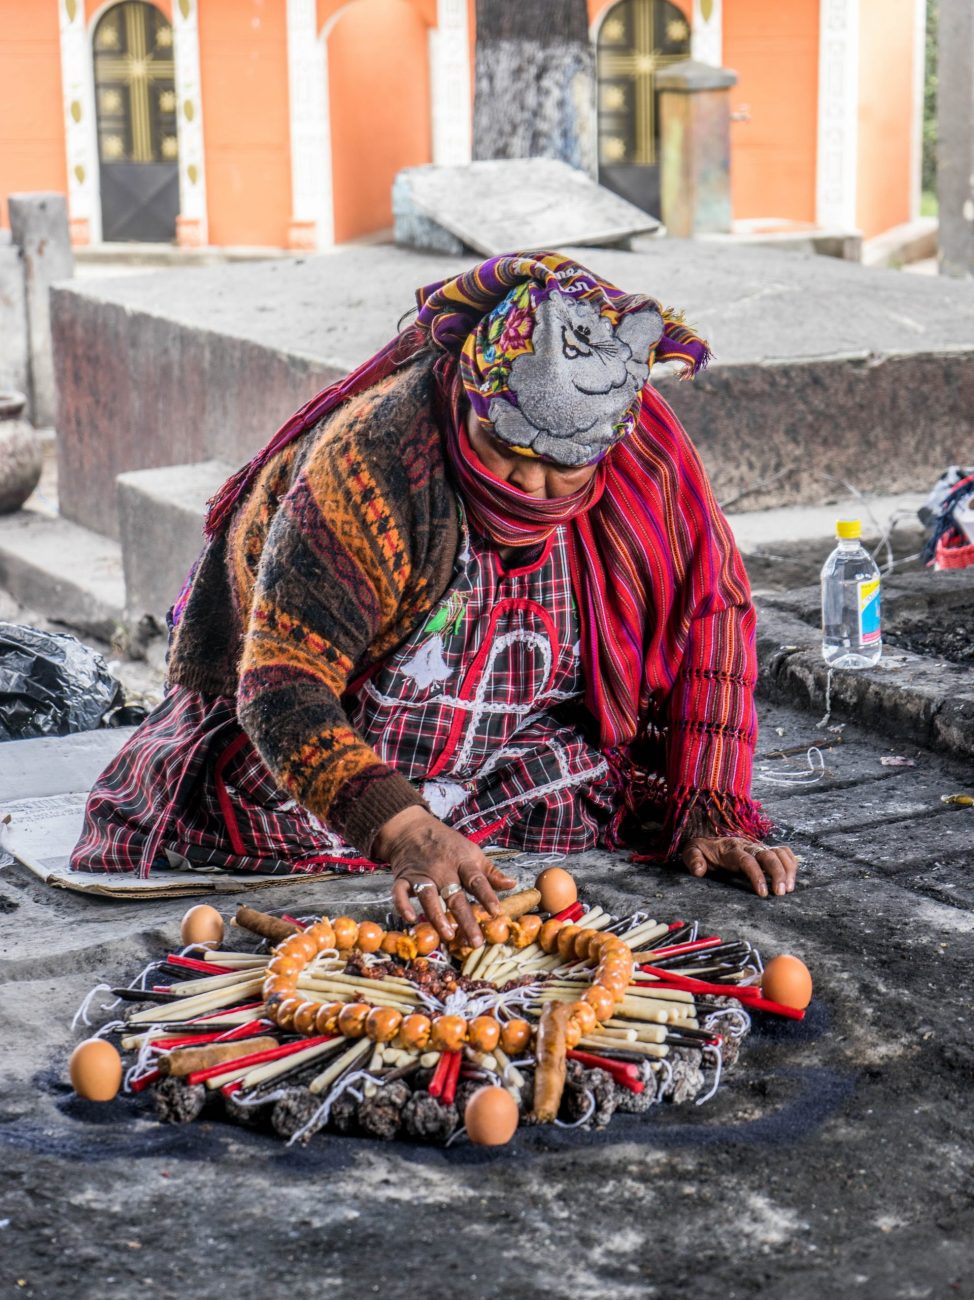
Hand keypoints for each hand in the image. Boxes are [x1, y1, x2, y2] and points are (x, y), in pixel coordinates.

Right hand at [372, 806, 516, 948]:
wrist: (413, 829)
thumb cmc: (448, 844)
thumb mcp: (472, 852)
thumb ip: (490, 872)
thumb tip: (512, 884)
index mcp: (462, 862)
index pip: (477, 880)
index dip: (487, 896)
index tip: (497, 913)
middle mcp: (442, 869)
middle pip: (455, 895)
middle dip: (466, 919)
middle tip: (476, 941)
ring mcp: (421, 874)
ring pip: (429, 897)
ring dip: (437, 916)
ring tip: (448, 935)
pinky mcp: (403, 878)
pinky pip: (400, 893)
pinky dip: (402, 906)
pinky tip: (410, 920)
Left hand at [681, 836, 798, 897]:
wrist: (710, 838)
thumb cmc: (703, 849)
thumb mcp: (691, 852)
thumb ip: (693, 860)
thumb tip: (699, 871)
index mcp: (731, 848)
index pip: (747, 860)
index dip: (756, 875)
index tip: (763, 893)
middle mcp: (748, 845)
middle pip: (768, 855)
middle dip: (777, 873)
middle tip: (781, 893)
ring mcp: (759, 847)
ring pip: (779, 853)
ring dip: (787, 870)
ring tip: (789, 889)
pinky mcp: (766, 850)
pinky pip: (784, 852)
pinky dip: (791, 863)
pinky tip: (792, 879)